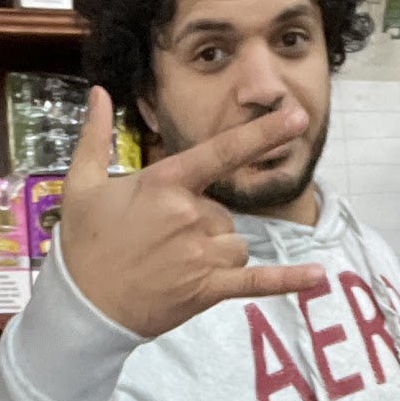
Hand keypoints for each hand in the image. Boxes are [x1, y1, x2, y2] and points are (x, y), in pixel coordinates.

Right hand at [60, 88, 325, 338]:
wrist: (84, 307)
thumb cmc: (82, 244)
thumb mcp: (81, 184)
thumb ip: (93, 136)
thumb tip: (98, 93)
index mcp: (165, 183)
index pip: (221, 152)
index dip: (261, 133)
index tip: (295, 117)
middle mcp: (189, 216)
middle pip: (224, 213)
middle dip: (202, 226)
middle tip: (162, 244)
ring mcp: (200, 255)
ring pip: (236, 244)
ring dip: (217, 253)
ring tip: (177, 266)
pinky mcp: (207, 290)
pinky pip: (256, 282)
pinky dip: (287, 281)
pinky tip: (318, 276)